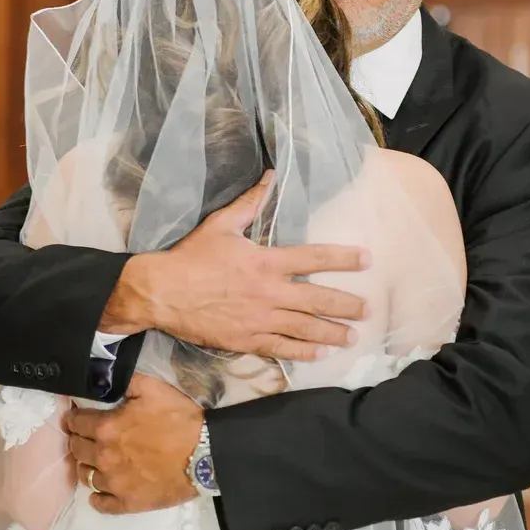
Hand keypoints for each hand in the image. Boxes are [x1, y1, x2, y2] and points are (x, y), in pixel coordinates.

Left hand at [65, 374, 201, 514]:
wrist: (206, 455)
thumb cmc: (180, 419)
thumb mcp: (154, 388)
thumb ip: (126, 381)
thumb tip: (106, 378)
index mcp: (106, 428)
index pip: (75, 423)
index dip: (75, 418)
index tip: (78, 417)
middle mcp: (103, 457)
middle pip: (76, 449)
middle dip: (78, 439)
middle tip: (86, 436)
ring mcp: (114, 483)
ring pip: (85, 475)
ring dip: (87, 465)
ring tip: (95, 461)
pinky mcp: (127, 502)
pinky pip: (101, 504)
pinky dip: (97, 497)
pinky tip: (101, 490)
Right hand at [99, 172, 370, 360]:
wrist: (161, 293)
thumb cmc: (191, 257)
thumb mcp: (221, 224)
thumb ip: (251, 203)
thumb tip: (270, 176)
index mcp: (265, 262)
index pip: (314, 258)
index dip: (343, 259)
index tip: (367, 260)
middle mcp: (269, 293)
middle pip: (318, 300)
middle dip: (346, 305)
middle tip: (368, 310)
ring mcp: (259, 319)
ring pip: (305, 328)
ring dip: (332, 332)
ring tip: (352, 336)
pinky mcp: (246, 340)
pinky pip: (282, 348)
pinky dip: (304, 351)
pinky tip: (321, 353)